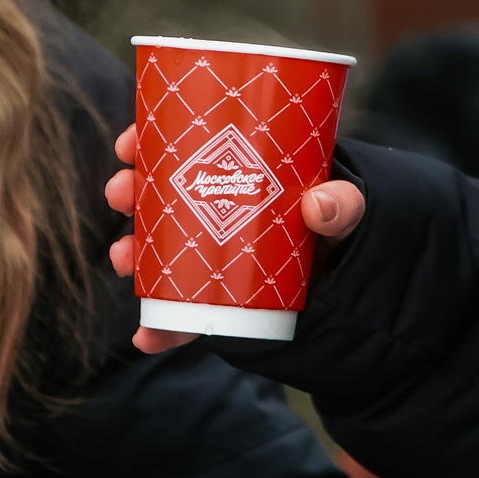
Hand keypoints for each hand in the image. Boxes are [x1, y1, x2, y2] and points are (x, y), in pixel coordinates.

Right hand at [104, 123, 363, 352]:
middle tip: (119, 192)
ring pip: (159, 249)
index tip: (129, 141)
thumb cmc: (345, 223)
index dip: (151, 139)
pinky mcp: (219, 296)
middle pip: (161, 193)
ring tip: (122, 258)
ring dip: (131, 253)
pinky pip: (182, 311)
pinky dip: (162, 328)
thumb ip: (344, 202)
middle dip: (130, 192)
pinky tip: (147, 338)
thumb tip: (319, 205)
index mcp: (239, 167)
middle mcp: (217, 205)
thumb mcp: (349, 205)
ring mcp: (213, 251)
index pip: (187, 142)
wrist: (359, 278)